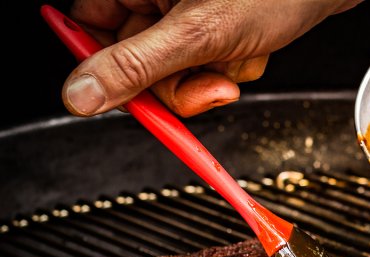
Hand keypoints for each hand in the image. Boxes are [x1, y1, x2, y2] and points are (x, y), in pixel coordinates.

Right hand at [62, 0, 361, 117]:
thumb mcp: (198, 35)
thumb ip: (136, 68)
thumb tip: (80, 96)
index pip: (88, 31)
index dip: (112, 71)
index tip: (134, 97)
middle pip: (138, 62)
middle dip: (180, 83)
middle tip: (210, 81)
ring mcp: (185, 11)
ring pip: (177, 71)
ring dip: (214, 76)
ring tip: (241, 53)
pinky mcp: (214, 26)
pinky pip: (207, 66)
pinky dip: (233, 67)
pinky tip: (253, 48)